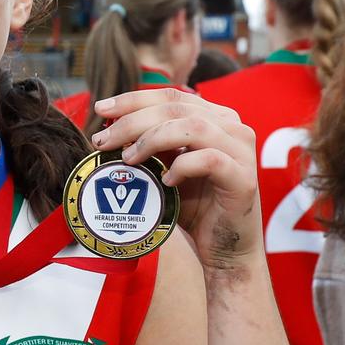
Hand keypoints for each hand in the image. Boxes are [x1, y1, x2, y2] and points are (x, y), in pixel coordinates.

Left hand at [89, 88, 261, 272]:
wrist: (224, 248)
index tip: (100, 109)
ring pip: (193, 127)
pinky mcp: (243, 178)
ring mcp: (241, 151)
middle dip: (132, 121)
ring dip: (152, 139)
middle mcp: (232, 127)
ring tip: (128, 159)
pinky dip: (181, 166)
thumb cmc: (194, 206)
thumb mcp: (165, 167)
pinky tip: (165, 181)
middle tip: (102, 140)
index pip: (170, 96)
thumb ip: (148, 145)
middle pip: (176, 108)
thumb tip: (109, 128)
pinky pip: (209, 160)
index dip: (133, 99)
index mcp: (214, 117)